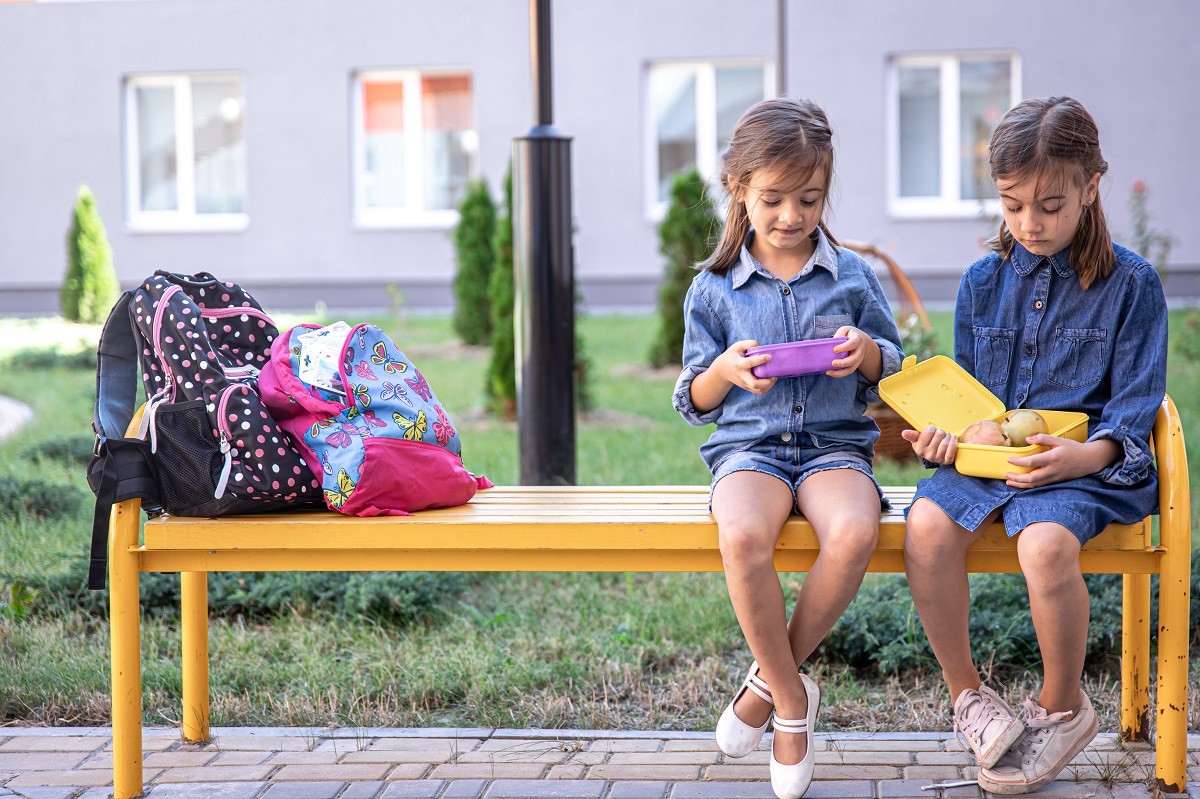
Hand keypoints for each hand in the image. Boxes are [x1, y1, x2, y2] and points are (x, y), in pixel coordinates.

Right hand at [716, 339, 776, 394]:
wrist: (722, 370)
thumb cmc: (732, 356)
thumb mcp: (737, 346)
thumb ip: (749, 344)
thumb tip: (761, 347)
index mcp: (739, 364)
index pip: (750, 363)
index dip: (761, 359)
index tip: (769, 357)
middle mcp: (742, 376)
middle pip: (754, 384)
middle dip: (766, 382)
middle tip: (774, 375)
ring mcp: (744, 383)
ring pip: (758, 390)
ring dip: (769, 385)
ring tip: (773, 377)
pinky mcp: (747, 387)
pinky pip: (759, 392)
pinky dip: (767, 388)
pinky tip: (769, 381)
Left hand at [827, 326, 875, 377]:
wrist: (863, 342)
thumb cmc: (850, 335)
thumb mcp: (845, 330)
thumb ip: (839, 335)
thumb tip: (831, 343)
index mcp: (857, 340)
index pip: (853, 343)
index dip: (845, 347)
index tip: (835, 349)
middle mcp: (859, 351)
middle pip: (854, 359)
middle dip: (844, 362)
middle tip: (833, 363)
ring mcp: (858, 360)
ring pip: (851, 368)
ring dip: (840, 372)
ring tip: (828, 372)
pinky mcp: (854, 365)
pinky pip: (848, 372)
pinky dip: (839, 374)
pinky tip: (830, 373)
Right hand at [900, 426, 957, 464]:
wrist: (936, 455)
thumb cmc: (926, 444)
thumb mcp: (918, 440)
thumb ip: (912, 435)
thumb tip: (904, 433)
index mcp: (919, 449)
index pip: (929, 431)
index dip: (932, 429)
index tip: (931, 431)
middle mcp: (928, 455)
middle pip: (939, 434)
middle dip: (940, 432)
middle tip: (939, 435)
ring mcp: (938, 459)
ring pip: (946, 441)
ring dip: (947, 436)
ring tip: (945, 437)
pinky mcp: (947, 461)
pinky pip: (952, 449)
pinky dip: (953, 442)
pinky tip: (952, 438)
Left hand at [1003, 434, 1119, 488]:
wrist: (1089, 460)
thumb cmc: (1073, 448)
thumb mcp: (1059, 440)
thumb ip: (1043, 438)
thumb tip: (1027, 439)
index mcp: (1053, 458)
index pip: (1033, 461)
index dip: (1020, 462)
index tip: (1009, 459)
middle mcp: (1053, 470)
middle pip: (1032, 478)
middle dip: (1017, 478)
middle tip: (1006, 474)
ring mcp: (1054, 477)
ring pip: (1035, 485)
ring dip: (1020, 484)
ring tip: (1009, 482)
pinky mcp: (1055, 481)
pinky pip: (1040, 485)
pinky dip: (1028, 486)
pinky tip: (1020, 483)